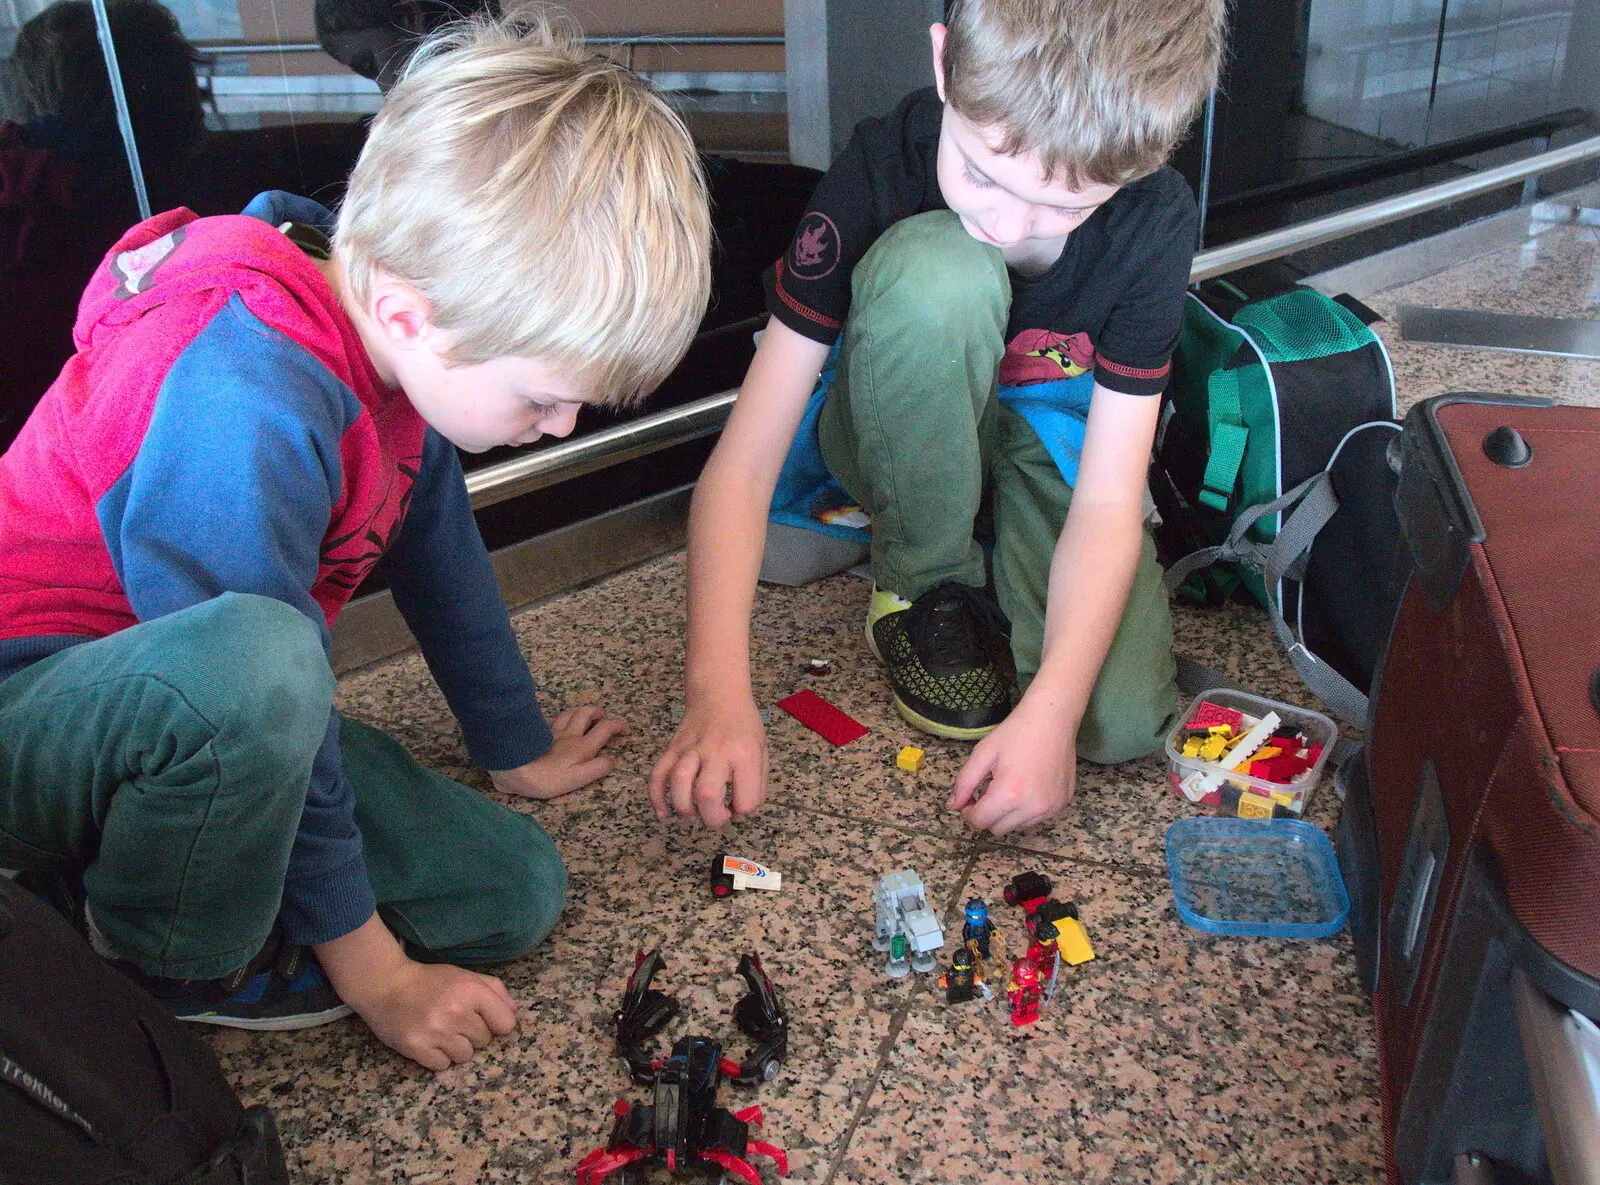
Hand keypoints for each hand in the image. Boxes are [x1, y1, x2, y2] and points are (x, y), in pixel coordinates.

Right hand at [351, 960, 518, 1070]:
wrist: (386, 985)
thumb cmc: (429, 981)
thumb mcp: (464, 975)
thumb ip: (494, 990)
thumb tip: (514, 1012)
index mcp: (471, 990)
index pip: (506, 1024)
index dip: (497, 1023)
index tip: (484, 1019)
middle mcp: (456, 1012)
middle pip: (485, 1041)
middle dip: (473, 1033)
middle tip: (454, 1021)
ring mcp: (436, 1032)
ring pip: (465, 1056)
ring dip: (456, 1047)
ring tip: (441, 1031)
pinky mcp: (417, 1048)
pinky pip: (443, 1066)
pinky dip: (438, 1057)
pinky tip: (429, 1041)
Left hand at [489, 705, 628, 799]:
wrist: (513, 769)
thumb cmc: (546, 779)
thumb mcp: (577, 779)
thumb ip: (597, 768)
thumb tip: (613, 759)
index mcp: (582, 747)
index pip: (605, 728)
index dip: (619, 725)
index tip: (626, 730)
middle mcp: (570, 734)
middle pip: (587, 712)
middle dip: (599, 713)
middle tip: (604, 721)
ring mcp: (553, 732)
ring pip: (571, 712)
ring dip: (582, 711)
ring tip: (586, 718)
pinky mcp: (538, 733)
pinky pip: (554, 719)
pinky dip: (564, 717)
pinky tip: (561, 724)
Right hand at [648, 691, 766, 827]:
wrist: (719, 692)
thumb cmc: (743, 725)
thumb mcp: (762, 751)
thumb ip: (756, 784)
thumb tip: (736, 813)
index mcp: (744, 755)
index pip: (745, 800)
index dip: (742, 811)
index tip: (738, 805)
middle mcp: (717, 752)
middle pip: (707, 795)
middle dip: (712, 818)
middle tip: (716, 816)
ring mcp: (691, 749)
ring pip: (679, 783)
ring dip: (684, 807)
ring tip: (693, 814)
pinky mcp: (673, 748)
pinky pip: (657, 774)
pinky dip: (656, 797)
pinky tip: (663, 812)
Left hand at [947, 701, 1077, 834]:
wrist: (1053, 719)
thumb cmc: (1015, 733)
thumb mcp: (982, 754)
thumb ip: (964, 783)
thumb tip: (952, 806)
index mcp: (1009, 794)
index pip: (980, 822)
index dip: (969, 811)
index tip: (971, 797)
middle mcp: (1033, 807)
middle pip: (998, 829)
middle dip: (989, 812)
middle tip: (991, 786)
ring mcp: (1051, 807)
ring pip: (1018, 827)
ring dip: (1008, 813)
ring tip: (1011, 784)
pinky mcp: (1063, 803)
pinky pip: (1037, 818)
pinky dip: (1027, 809)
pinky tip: (1029, 784)